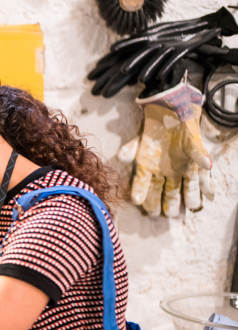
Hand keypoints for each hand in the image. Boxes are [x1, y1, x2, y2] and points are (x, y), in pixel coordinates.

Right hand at [131, 83, 212, 216]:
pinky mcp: (196, 164)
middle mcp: (165, 173)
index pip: (142, 185)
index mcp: (148, 169)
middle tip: (165, 214)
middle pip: (165, 192)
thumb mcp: (138, 138)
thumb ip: (130, 149)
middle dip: (166, 203)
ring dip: (188, 197)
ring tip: (189, 207)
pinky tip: (210, 194)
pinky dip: (207, 185)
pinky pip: (202, 177)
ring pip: (185, 188)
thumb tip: (120, 156)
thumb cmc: (153, 129)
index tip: (137, 201)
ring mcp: (181, 170)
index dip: (140, 193)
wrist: (171, 115)